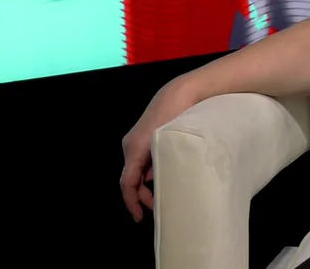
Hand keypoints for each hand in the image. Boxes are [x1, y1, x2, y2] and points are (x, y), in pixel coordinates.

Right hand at [121, 77, 202, 220]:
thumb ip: (160, 166)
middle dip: (142, 196)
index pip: (127, 183)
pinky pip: (141, 160)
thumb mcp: (170, 144)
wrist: (181, 91)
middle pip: (131, 178)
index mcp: (135, 148)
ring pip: (136, 169)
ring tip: (162, 193)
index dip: (132, 202)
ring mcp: (136, 139)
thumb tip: (154, 183)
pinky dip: (149, 171)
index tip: (140, 216)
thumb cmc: (178, 116)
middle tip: (156, 208)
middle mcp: (130, 144)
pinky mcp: (143, 136)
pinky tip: (163, 174)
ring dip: (146, 183)